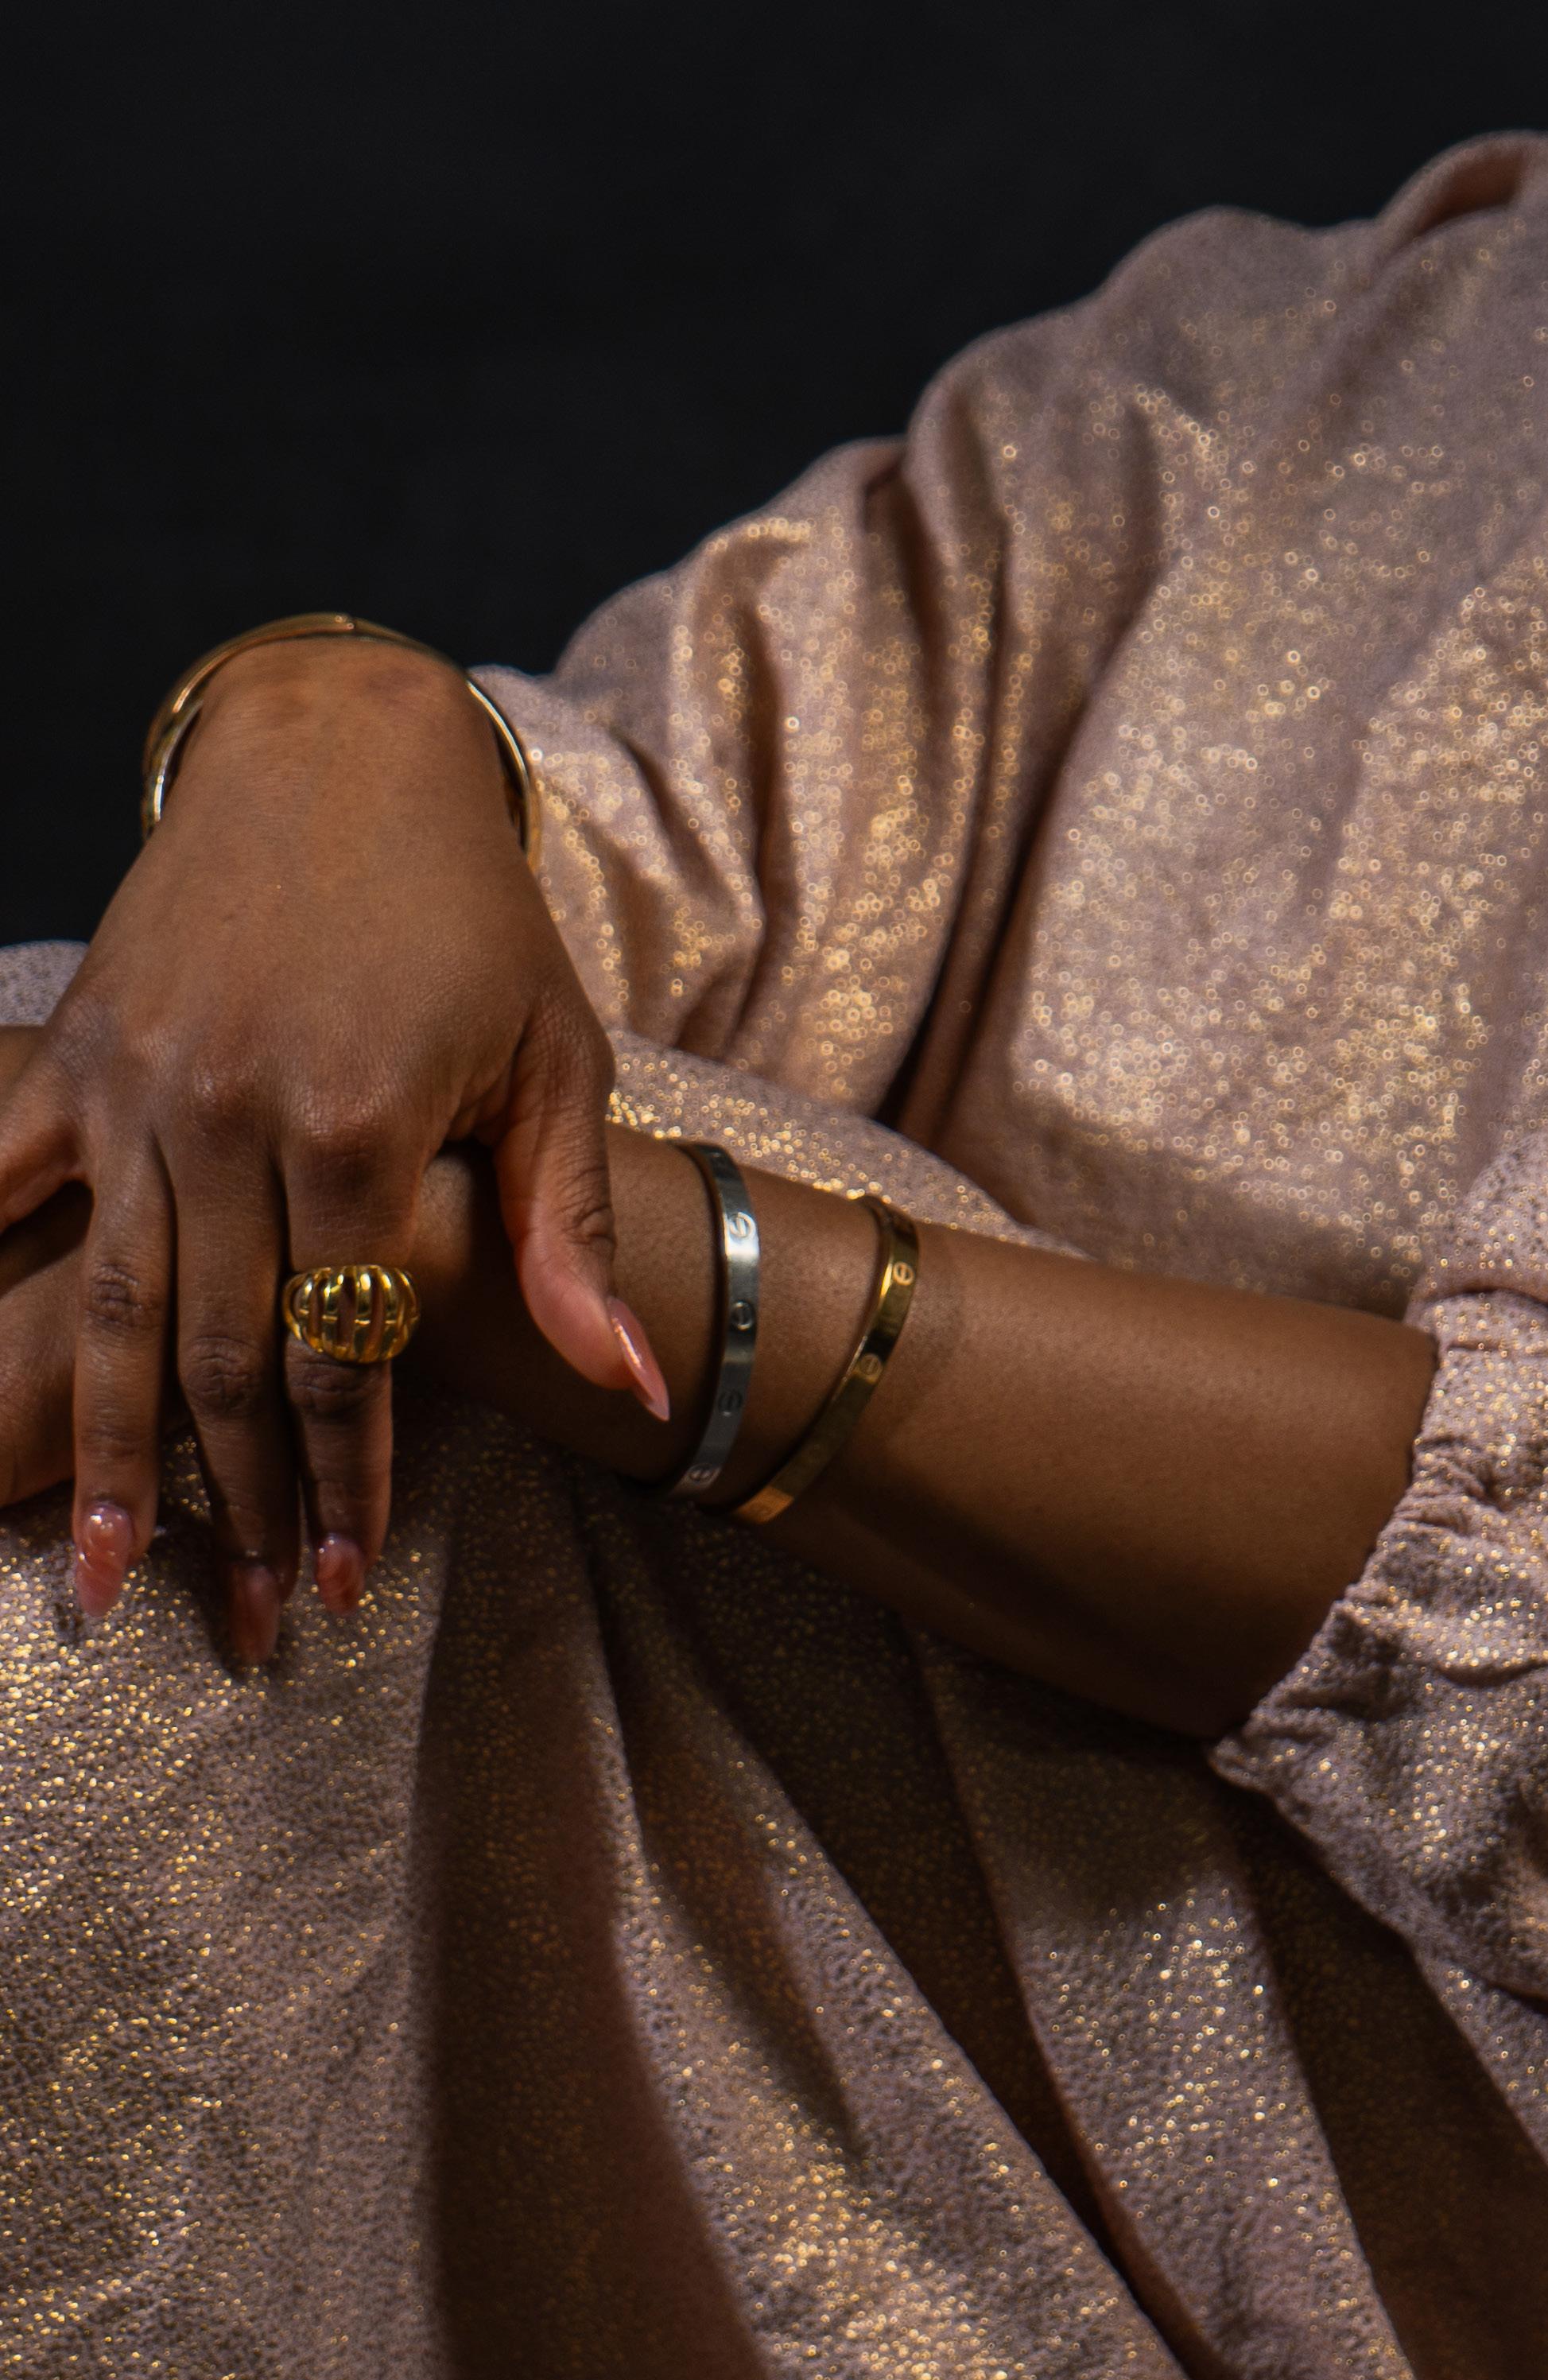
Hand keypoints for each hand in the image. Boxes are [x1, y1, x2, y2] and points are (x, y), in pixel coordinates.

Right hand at [0, 641, 666, 1659]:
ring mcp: (136, 1085)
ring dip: (104, 1456)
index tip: (344, 1586)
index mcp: (357, 1130)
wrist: (344, 752)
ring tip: (103, 1581)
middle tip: (246, 1628)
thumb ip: (571, 1235)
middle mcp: (229, 1116)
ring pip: (104, 1308)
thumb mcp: (557, 1065)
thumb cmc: (477, 919)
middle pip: (220, 1360)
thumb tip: (638, 1389)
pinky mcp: (78, 1050)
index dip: (346, 1481)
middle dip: (239, 1505)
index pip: (346, 1355)